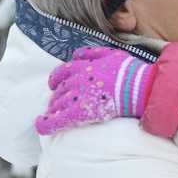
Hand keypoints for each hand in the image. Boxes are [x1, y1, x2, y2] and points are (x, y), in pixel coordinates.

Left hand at [35, 46, 156, 134]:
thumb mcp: (110, 53)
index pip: (62, 72)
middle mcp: (76, 80)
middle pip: (59, 88)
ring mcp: (76, 96)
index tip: (57, 83)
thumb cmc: (127, 70)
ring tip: (55, 113)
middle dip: (57, 94)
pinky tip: (41, 125)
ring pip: (57, 103)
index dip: (57, 78)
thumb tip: (76, 54)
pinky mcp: (79, 113)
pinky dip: (46, 123)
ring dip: (55, 107)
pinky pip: (57, 119)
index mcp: (82, 66)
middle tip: (59, 101)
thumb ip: (91, 52)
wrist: (137, 86)